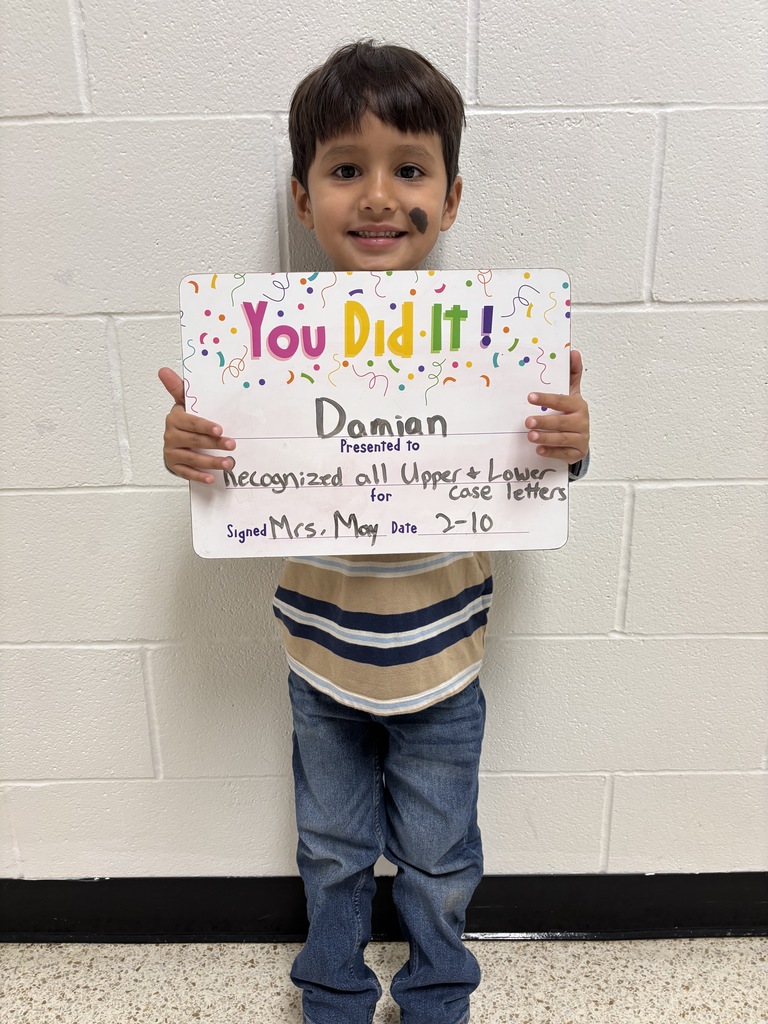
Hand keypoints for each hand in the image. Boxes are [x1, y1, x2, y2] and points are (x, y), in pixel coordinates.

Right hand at [159, 367, 235, 483]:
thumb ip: (177, 387)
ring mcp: (172, 452)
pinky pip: (187, 473)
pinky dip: (200, 476)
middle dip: (214, 444)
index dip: (205, 426)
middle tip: (232, 446)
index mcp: (175, 419)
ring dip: (211, 462)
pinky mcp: (174, 466)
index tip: (220, 430)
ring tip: (228, 463)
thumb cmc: (185, 419)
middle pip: (195, 441)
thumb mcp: (183, 402)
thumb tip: (163, 370)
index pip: (191, 422)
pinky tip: (212, 477)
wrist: (174, 439)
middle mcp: (171, 436)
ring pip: (193, 458)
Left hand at [524, 349, 589, 462]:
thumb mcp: (572, 395)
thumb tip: (573, 352)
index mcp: (578, 405)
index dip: (546, 399)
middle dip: (544, 422)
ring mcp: (581, 438)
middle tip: (527, 421)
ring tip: (531, 436)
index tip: (530, 397)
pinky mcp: (577, 452)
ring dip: (546, 437)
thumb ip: (572, 374)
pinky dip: (551, 452)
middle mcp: (581, 422)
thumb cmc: (572, 414)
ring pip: (562, 439)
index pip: (562, 401)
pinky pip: (564, 454)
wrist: (581, 439)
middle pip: (561, 422)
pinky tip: (539, 450)